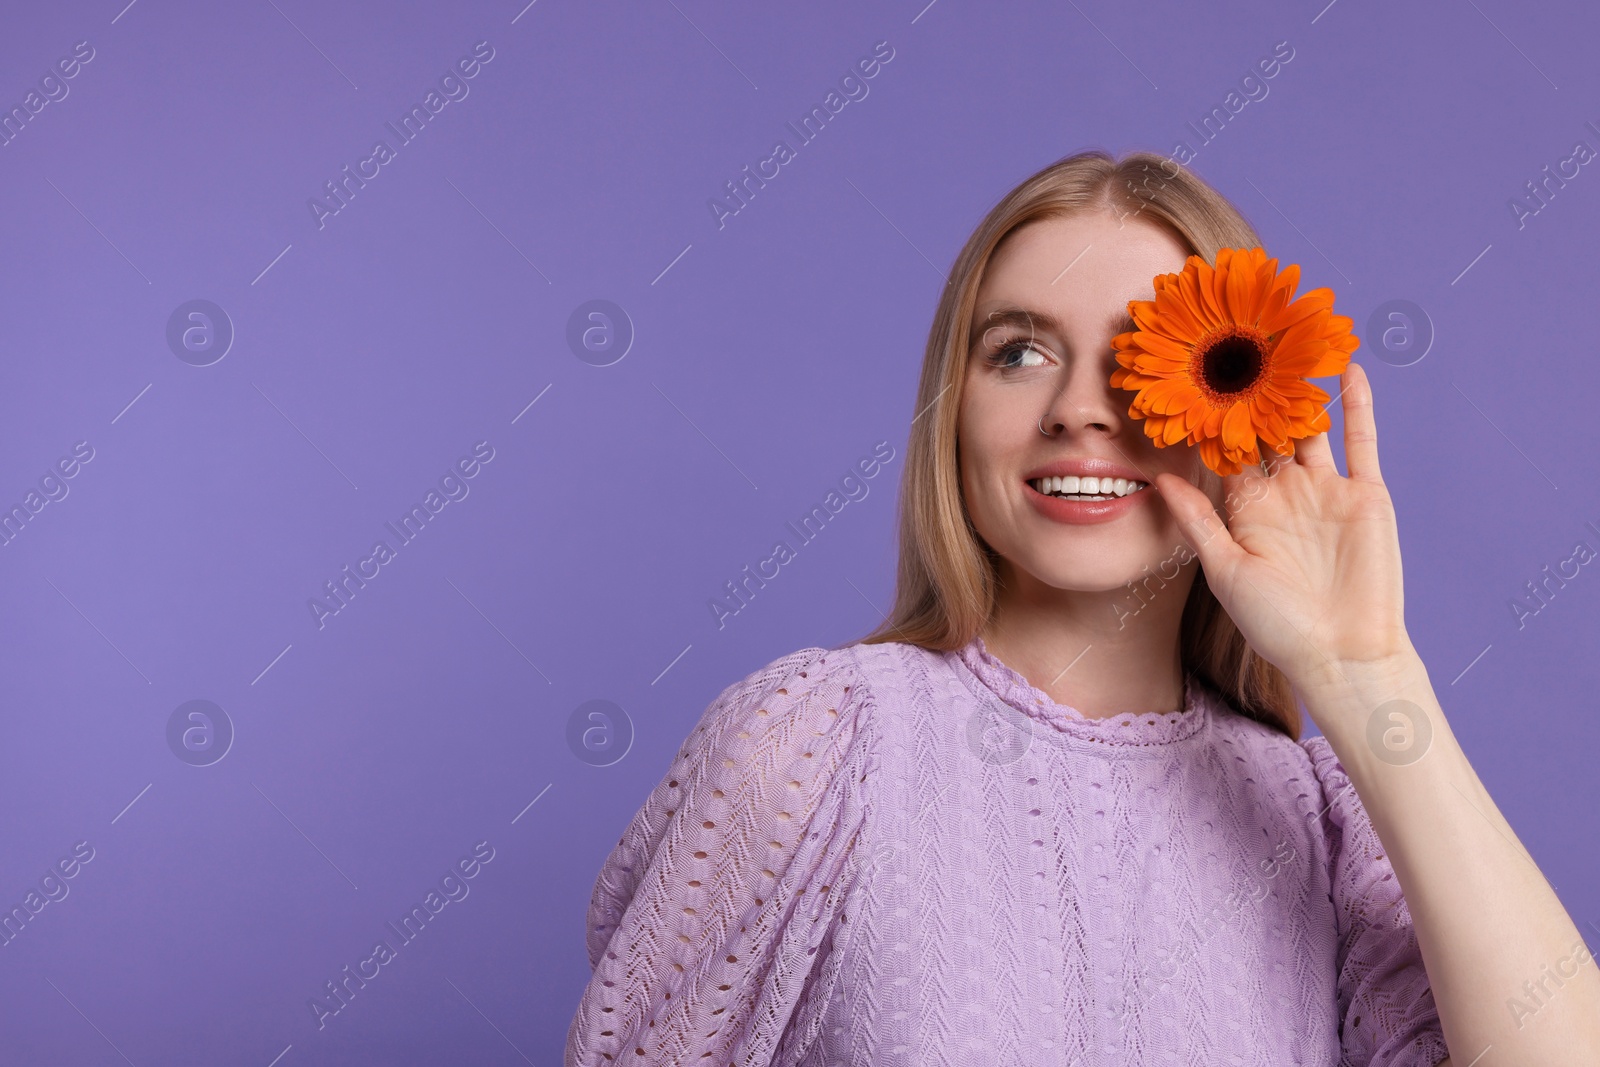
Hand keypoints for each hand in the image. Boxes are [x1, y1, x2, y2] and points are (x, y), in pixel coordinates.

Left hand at [1152, 362, 1414, 701]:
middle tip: (1235, 341)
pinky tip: (1346, 367)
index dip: (1210, 418)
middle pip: (1267, 429)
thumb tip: (1158, 476)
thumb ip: (1196, 520)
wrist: (1342, 654)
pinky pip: (1361, 440)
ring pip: (1311, 426)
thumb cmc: (1275, 624)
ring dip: (1302, 387)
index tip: (1186, 376)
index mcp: (1246, 509)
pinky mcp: (1365, 494)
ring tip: (1287, 340)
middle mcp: (1284, 493)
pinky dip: (1355, 405)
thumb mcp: (1223, 570)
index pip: (1225, 451)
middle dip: (1254, 392)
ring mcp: (1325, 490)